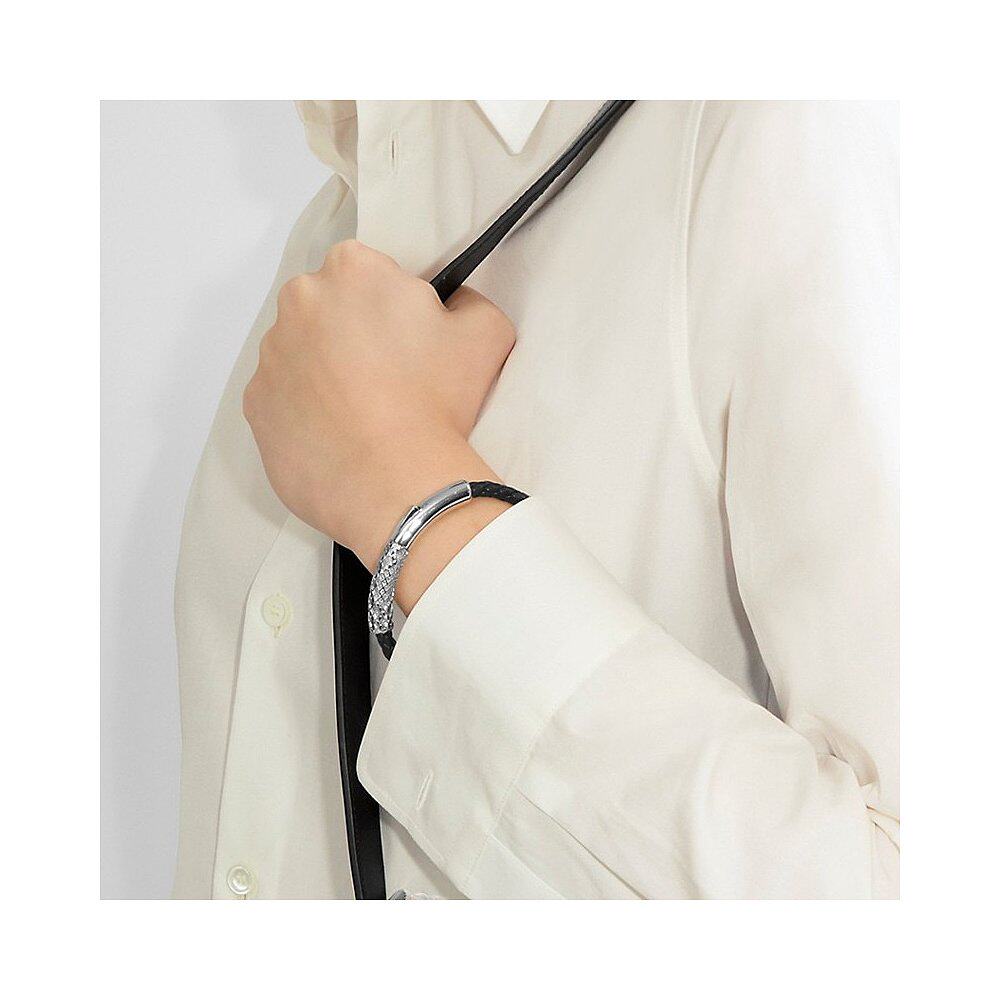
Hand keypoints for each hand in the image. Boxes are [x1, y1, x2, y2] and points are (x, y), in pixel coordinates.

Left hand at [243, 240, 515, 594]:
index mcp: (352, 269)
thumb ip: (468, 300)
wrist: (396, 483)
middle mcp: (300, 301)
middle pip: (328, 307)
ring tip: (366, 414)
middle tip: (391, 378)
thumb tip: (451, 304)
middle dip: (353, 332)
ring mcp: (270, 354)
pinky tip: (341, 436)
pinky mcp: (255, 404)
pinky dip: (307, 412)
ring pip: (301, 352)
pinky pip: (282, 398)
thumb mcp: (487, 333)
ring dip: (327, 372)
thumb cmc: (437, 402)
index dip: (393, 304)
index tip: (409, 339)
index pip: (369, 270)